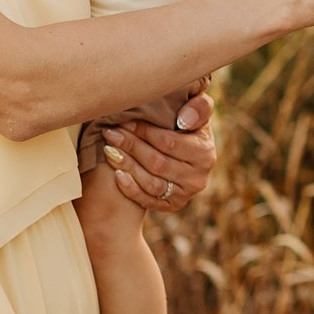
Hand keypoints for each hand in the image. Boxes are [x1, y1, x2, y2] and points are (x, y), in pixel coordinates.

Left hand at [99, 90, 215, 211]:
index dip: (144, 132)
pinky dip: (130, 188)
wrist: (188, 154)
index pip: (168, 143)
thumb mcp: (199, 112)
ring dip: (127, 166)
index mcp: (204, 153)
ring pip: (151, 183)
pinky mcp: (172, 206)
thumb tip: (183, 120)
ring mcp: (185, 194)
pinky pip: (148, 201)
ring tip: (109, 150)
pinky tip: (117, 173)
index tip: (124, 121)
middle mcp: (198, 177)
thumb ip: (199, 107)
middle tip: (110, 133)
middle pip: (157, 163)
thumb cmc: (187, 126)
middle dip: (130, 146)